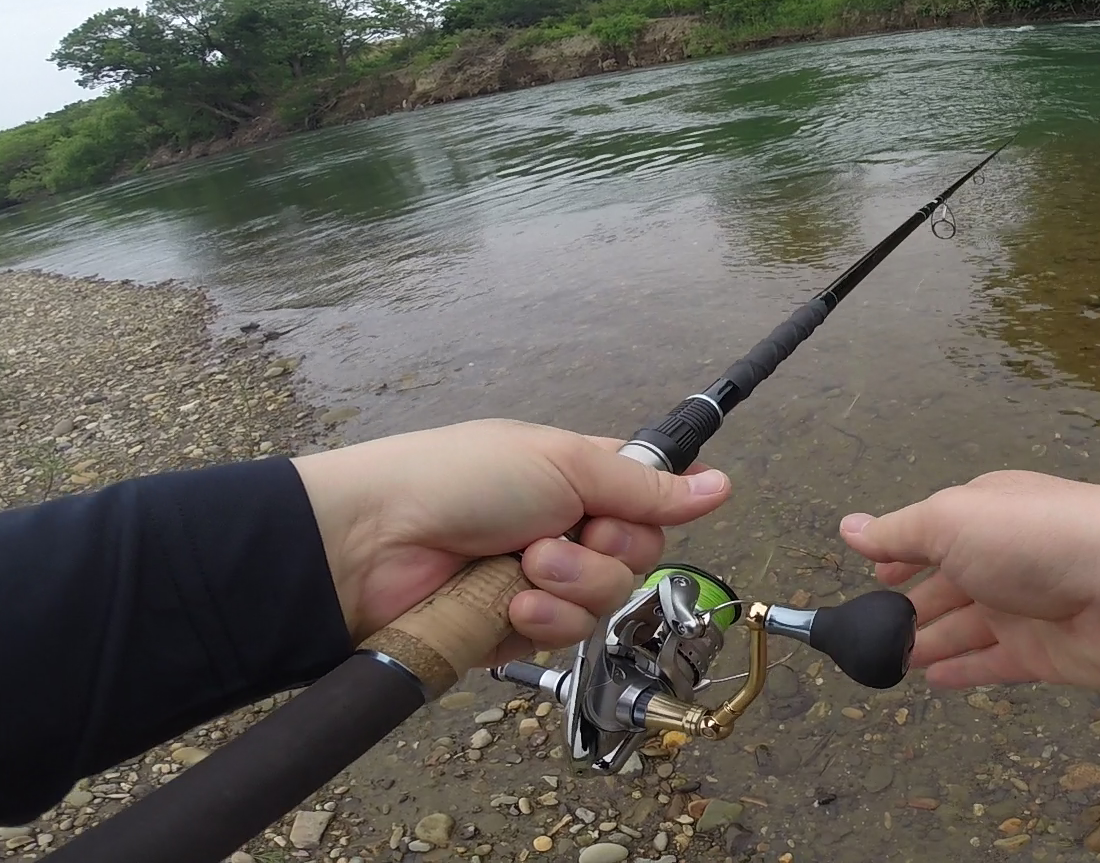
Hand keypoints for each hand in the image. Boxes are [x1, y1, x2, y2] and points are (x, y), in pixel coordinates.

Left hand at [291, 419, 731, 658]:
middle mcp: (568, 528)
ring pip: (607, 599)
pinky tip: (510, 605)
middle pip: (638, 555)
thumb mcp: (563, 465)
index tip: (636, 508)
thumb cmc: (463, 480)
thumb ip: (646, 488)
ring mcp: (543, 582)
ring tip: (522, 570)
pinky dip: (543, 619)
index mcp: (579, 478)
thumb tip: (724, 485)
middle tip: (555, 536)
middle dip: (603, 551)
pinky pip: (567, 635)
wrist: (375, 544)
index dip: (653, 509)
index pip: (648, 499)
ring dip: (570, 585)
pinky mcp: (518, 631)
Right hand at [839, 470, 1099, 692]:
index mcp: (984, 514)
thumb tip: (848, 528)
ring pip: (963, 628)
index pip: (931, 534)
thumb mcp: (953, 521)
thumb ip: (900, 532)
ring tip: (886, 662)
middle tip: (863, 634)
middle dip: (905, 607)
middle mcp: (1002, 558)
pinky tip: (932, 682)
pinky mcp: (1044, 655)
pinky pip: (992, 664)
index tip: (869, 577)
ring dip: (927, 643)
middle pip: (944, 586)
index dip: (898, 555)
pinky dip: (963, 671)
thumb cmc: (1037, 540)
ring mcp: (1024, 609)